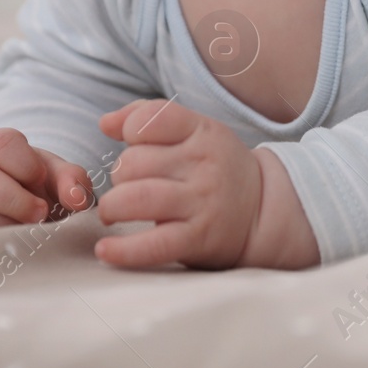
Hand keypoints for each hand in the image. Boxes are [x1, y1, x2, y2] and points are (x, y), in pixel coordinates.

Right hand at [0, 128, 93, 234]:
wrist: (28, 219)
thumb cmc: (43, 191)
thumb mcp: (62, 179)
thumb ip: (73, 181)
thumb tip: (76, 200)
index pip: (0, 143)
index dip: (24, 163)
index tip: (42, 179)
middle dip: (15, 200)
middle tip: (41, 214)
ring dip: (2, 227)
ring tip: (26, 235)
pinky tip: (4, 249)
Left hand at [95, 99, 261, 269]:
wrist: (261, 212)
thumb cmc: (217, 168)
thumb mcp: (196, 131)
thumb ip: (149, 118)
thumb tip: (106, 123)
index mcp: (203, 132)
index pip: (151, 118)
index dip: (131, 129)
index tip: (136, 144)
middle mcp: (203, 165)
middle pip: (133, 163)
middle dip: (120, 174)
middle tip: (130, 185)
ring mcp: (201, 203)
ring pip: (136, 198)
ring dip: (113, 207)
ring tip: (114, 212)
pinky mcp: (197, 239)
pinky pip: (153, 245)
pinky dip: (123, 250)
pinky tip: (106, 250)